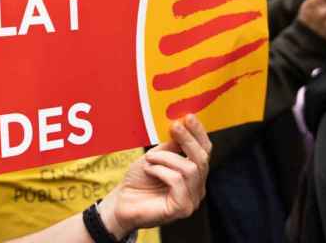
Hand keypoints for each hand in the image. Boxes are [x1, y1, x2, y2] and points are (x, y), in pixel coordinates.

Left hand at [99, 115, 211, 236]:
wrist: (120, 203)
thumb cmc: (138, 179)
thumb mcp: (155, 156)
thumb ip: (171, 146)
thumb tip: (181, 124)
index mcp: (194, 174)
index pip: (205, 151)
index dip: (198, 133)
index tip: (188, 116)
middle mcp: (197, 188)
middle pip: (202, 159)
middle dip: (188, 140)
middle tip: (174, 126)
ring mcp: (191, 200)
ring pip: (189, 169)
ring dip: (166, 158)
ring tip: (149, 159)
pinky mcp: (181, 209)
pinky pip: (177, 181)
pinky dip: (161, 171)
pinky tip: (148, 170)